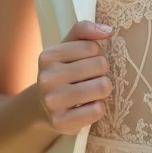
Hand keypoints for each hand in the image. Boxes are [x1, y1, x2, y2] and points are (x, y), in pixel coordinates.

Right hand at [35, 20, 113, 134]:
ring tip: (91, 91)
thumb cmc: (62, 72)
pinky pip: (98, 110)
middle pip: (100, 66)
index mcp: (48, 56)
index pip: (92, 47)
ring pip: (102, 87)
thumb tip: (108, 30)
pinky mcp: (61, 122)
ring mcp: (52, 102)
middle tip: (91, 78)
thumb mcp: (68, 47)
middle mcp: (47, 79)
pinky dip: (99, 107)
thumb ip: (84, 31)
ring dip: (103, 89)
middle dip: (102, 71)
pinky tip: (87, 106)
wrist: (43, 107)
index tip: (87, 61)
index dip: (97, 54)